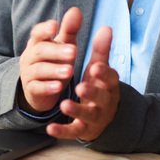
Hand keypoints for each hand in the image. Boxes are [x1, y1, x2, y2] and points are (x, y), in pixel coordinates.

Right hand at [18, 7, 82, 113]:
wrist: (40, 89)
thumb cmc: (54, 61)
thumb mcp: (63, 45)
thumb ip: (69, 29)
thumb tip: (76, 9)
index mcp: (37, 42)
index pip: (37, 33)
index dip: (45, 29)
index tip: (55, 25)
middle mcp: (29, 56)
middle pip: (40, 51)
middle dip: (57, 51)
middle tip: (74, 52)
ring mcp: (28, 73)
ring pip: (39, 70)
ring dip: (54, 70)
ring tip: (70, 71)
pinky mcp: (31, 89)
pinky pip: (37, 87)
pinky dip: (47, 87)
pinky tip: (59, 87)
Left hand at [48, 26, 118, 141]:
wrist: (106, 117)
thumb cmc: (100, 87)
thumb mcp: (100, 69)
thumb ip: (101, 50)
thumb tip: (106, 27)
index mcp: (109, 85)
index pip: (110, 78)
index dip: (103, 74)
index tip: (95, 67)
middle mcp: (104, 102)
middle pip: (100, 98)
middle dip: (91, 93)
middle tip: (80, 86)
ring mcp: (94, 117)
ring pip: (88, 115)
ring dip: (77, 110)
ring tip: (64, 104)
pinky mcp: (83, 129)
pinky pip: (73, 132)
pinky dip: (62, 131)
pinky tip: (50, 128)